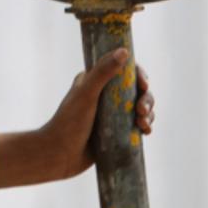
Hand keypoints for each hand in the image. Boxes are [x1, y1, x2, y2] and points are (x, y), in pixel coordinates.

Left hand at [0, 49, 154, 188]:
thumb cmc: (69, 122)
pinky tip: (146, 131)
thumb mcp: (87, 94)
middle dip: (145, 98)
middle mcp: (103, 95)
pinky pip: (136, 124)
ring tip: (144, 124)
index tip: (144, 84)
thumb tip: (124, 51)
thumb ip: (103, 72)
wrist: (60, 155)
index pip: (122, 70)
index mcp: (94, 80)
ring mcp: (110, 114)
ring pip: (138, 107)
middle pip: (134, 90)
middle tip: (142, 110)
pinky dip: (145, 125)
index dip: (137, 75)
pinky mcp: (115, 131)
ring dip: (148, 113)